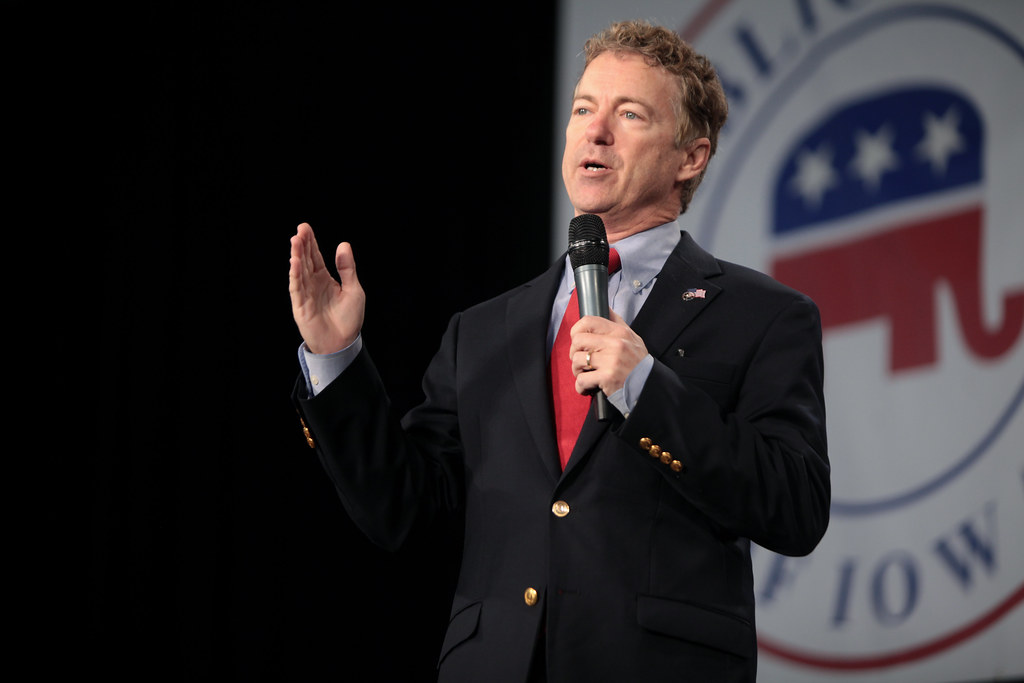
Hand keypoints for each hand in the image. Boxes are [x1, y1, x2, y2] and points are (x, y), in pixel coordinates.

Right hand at [288, 222, 364, 354]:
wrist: (343, 344)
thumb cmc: (349, 319)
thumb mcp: (354, 290)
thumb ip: (347, 268)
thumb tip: (343, 244)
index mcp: (325, 279)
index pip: (315, 257)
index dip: (310, 242)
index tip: (305, 227)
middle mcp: (313, 284)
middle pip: (305, 260)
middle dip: (302, 245)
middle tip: (300, 229)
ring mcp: (305, 294)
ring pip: (299, 272)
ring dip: (297, 256)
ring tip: (295, 241)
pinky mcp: (300, 306)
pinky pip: (297, 288)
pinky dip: (295, 275)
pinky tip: (294, 262)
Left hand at [568, 309, 647, 396]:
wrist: (649, 385)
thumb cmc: (638, 363)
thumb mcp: (633, 338)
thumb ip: (618, 323)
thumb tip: (606, 309)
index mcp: (619, 332)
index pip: (588, 321)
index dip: (576, 331)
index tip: (578, 341)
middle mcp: (615, 344)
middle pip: (578, 340)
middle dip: (574, 353)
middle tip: (581, 361)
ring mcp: (611, 360)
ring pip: (577, 360)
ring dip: (577, 371)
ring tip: (586, 375)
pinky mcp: (607, 377)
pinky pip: (581, 380)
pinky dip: (581, 387)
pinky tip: (587, 388)